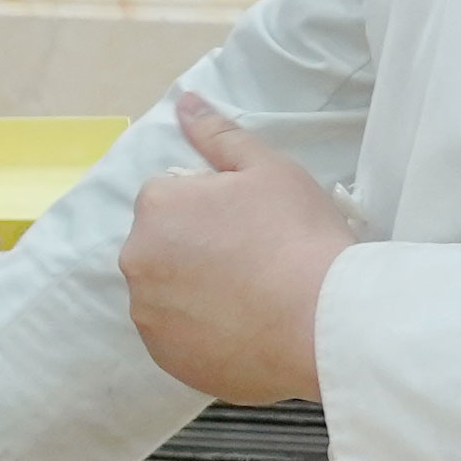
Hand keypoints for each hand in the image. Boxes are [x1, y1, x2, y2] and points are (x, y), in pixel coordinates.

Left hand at [116, 97, 354, 403]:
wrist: (323, 323)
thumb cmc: (299, 236)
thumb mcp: (267, 168)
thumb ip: (218, 133)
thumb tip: (184, 102)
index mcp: (156, 207)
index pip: (170, 196)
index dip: (212, 207)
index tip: (249, 224)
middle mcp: (137, 260)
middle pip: (164, 245)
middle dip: (197, 248)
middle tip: (255, 260)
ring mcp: (148, 315)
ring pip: (168, 292)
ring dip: (196, 291)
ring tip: (253, 298)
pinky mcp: (166, 359)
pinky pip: (177, 336)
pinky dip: (202, 332)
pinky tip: (244, 328)